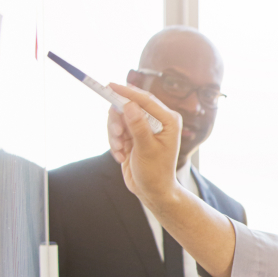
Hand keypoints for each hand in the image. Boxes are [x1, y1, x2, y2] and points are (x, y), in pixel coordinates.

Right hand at [105, 83, 181, 202]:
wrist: (152, 191)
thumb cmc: (156, 172)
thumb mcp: (147, 149)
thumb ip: (138, 127)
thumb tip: (129, 105)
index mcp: (169, 120)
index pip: (145, 100)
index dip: (127, 92)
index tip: (109, 85)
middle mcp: (158, 120)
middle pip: (129, 106)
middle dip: (118, 121)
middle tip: (117, 135)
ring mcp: (144, 127)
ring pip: (119, 118)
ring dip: (115, 134)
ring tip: (120, 150)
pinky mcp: (133, 135)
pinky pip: (116, 129)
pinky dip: (114, 142)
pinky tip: (121, 156)